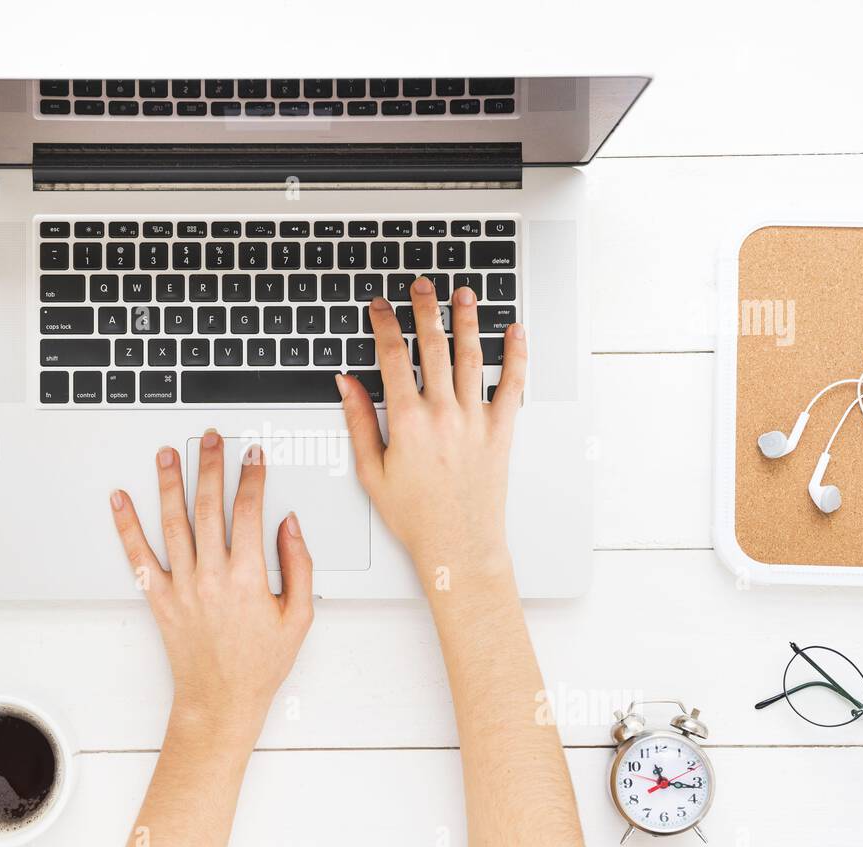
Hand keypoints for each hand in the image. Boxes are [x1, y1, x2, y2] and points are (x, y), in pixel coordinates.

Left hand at [109, 433, 313, 745]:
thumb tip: (289, 525)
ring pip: (173, 522)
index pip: (249, 512)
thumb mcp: (299, 617)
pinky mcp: (160, 598)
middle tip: (210, 439)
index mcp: (247, 578)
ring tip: (168, 454)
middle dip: (210, 466)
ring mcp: (182, 586)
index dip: (252, 478)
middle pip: (208, 506)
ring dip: (170, 483)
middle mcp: (211, 577)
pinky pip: (139, 556)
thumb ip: (299, 566)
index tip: (253, 457)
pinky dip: (126, 526)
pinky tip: (120, 500)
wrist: (221, 701)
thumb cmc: (259, 665)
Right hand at [336, 276, 527, 585]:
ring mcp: (475, 420)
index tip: (380, 306)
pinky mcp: (500, 431)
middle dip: (426, 309)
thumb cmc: (414, 516)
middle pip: (434, 346)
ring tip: (463, 294)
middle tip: (422, 285)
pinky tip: (515, 332)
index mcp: (407, 421)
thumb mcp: (371, 471)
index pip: (393, 356)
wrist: (457, 546)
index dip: (385, 324)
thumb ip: (358, 421)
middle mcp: (443, 413)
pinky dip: (516, 355)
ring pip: (471, 357)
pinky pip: (511, 385)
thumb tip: (346, 384)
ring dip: (467, 321)